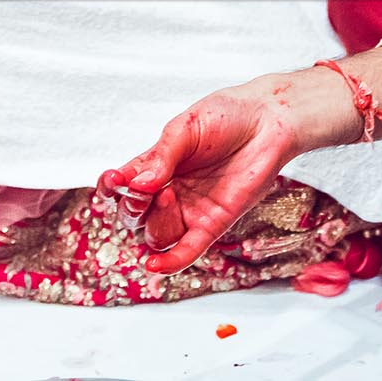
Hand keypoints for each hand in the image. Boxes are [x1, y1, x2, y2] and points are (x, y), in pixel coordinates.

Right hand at [99, 70, 351, 273]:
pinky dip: (170, 261)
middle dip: (132, 207)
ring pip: (156, 234)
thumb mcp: (186, 127)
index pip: (122, 186)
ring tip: (170, 194)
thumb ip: (161, 156)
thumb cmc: (227, 116)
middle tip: (144, 190)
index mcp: (156, 166)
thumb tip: (137, 184)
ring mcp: (190, 210)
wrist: (270, 120)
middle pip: (134, 216)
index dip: (111, 188)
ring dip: (154, 222)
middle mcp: (168, 191)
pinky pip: (187, 250)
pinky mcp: (214, 223)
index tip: (113, 180)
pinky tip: (155, 264)